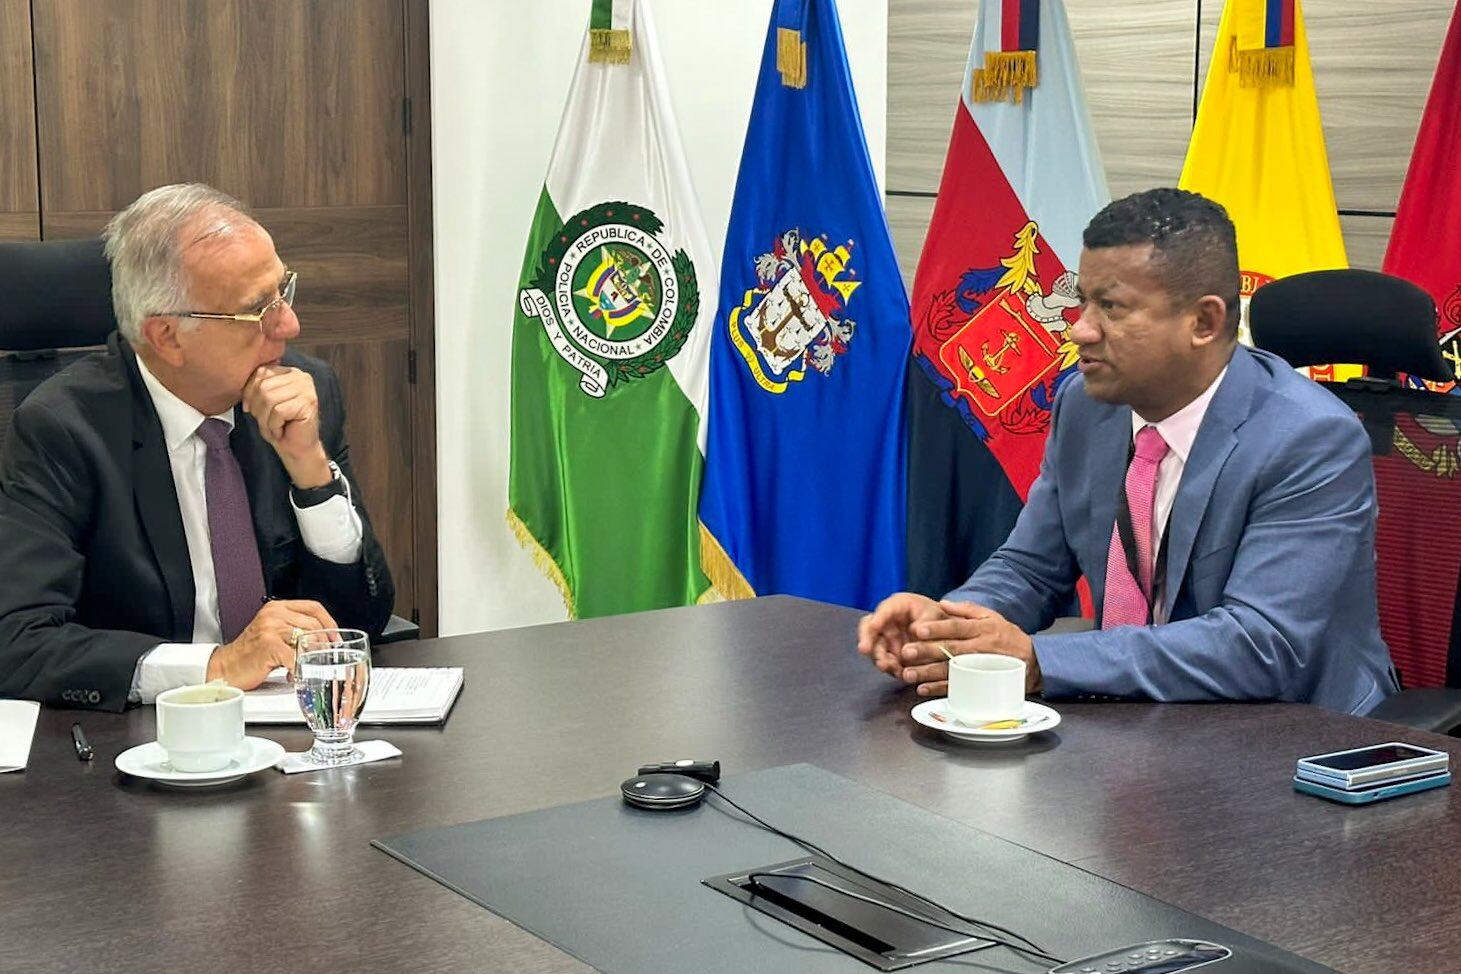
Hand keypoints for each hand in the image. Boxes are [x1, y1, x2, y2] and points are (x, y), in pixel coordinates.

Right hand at [205, 599, 338, 689]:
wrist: (225, 667)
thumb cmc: (250, 653)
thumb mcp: (274, 633)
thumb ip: (295, 630)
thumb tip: (325, 640)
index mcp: (278, 607)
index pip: (314, 607)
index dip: (330, 622)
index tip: (336, 638)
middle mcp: (274, 614)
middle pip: (314, 624)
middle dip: (323, 644)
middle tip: (324, 658)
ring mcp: (271, 628)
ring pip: (307, 639)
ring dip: (311, 657)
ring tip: (305, 666)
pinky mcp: (269, 645)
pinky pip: (295, 657)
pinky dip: (298, 669)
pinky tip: (292, 674)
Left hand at [242, 365, 331, 487]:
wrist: (297, 449)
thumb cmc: (279, 426)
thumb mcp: (262, 402)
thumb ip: (256, 386)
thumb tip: (238, 379)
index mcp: (289, 372)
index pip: (260, 372)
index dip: (249, 392)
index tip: (250, 409)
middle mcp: (301, 376)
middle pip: (263, 387)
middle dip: (257, 409)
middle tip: (264, 422)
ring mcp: (307, 389)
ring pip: (269, 399)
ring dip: (265, 420)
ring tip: (272, 428)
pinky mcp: (308, 403)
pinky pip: (278, 411)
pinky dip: (274, 426)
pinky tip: (281, 431)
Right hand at [856, 592, 945, 681]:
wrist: (944, 633)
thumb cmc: (937, 618)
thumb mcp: (935, 615)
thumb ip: (926, 622)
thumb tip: (915, 631)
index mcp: (897, 605)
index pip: (884, 610)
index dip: (878, 618)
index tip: (874, 626)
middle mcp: (887, 622)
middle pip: (870, 628)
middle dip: (867, 639)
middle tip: (865, 649)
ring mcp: (887, 639)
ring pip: (875, 648)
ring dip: (879, 657)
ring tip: (886, 665)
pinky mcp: (892, 656)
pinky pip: (887, 662)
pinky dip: (891, 668)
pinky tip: (898, 672)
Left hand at [897, 600, 1039, 696]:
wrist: (1033, 662)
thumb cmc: (1008, 637)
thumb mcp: (992, 616)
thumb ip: (967, 610)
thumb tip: (943, 603)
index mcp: (982, 629)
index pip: (956, 627)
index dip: (937, 628)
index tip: (918, 629)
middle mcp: (980, 648)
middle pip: (951, 650)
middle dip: (927, 651)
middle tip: (906, 652)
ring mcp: (980, 668)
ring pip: (951, 671)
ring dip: (929, 673)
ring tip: (909, 673)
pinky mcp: (980, 684)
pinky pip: (958, 687)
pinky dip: (940, 690)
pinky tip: (923, 689)